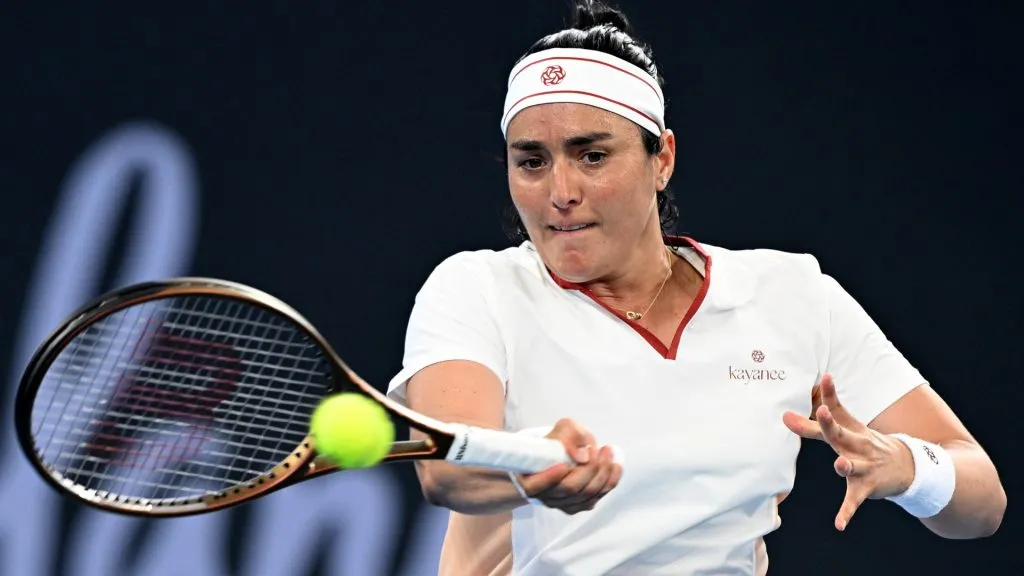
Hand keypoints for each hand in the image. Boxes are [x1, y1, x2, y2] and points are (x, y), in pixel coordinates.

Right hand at [515, 418, 622, 514]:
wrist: (560, 454)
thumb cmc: (558, 442)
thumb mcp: (562, 429)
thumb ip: (569, 435)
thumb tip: (582, 455)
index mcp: (529, 477)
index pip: (533, 486)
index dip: (548, 478)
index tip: (563, 465)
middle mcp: (544, 495)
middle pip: (569, 488)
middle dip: (590, 468)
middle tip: (603, 450)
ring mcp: (560, 503)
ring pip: (585, 496)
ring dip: (603, 474)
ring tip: (609, 454)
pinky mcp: (575, 506)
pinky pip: (594, 500)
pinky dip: (608, 483)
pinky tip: (614, 467)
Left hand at [782, 374, 915, 530]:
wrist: (906, 465)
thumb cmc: (866, 442)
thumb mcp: (851, 424)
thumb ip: (829, 406)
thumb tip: (817, 380)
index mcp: (849, 431)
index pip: (836, 413)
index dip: (828, 398)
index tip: (822, 380)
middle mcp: (856, 447)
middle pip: (841, 435)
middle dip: (830, 424)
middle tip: (820, 412)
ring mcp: (863, 468)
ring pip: (852, 467)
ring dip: (845, 466)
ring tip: (839, 466)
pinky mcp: (865, 488)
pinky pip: (854, 502)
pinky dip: (846, 513)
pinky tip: (838, 524)